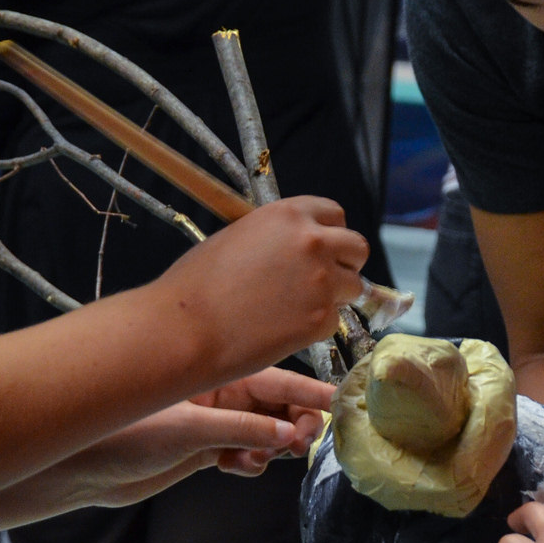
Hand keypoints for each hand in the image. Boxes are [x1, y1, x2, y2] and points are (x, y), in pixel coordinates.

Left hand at [63, 369, 333, 505]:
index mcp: (212, 374)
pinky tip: (240, 465)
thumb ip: (241, 431)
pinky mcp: (200, 449)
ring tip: (270, 455)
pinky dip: (249, 460)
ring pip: (261, 430)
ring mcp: (209, 421)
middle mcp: (215, 394)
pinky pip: (242, 451)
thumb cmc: (123, 433)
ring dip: (272, 444)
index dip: (307, 391)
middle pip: (273, 404)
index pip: (273, 377)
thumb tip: (289, 434)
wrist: (82, 468)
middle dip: (294, 422)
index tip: (336, 402)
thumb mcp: (189, 429)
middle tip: (305, 441)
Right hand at [164, 196, 367, 375]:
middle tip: (323, 281)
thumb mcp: (239, 236)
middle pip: (357, 248)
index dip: (330, 234)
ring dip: (335, 297)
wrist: (186, 328)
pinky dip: (316, 327)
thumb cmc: (198, 283)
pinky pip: (335, 321)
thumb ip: (277, 236)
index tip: (322, 249)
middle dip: (345, 264)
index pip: (335, 215)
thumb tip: (296, 246)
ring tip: (297, 308)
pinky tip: (284, 329)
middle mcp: (313, 242)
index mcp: (290, 214)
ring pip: (354, 287)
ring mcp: (322, 282)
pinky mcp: (321, 320)